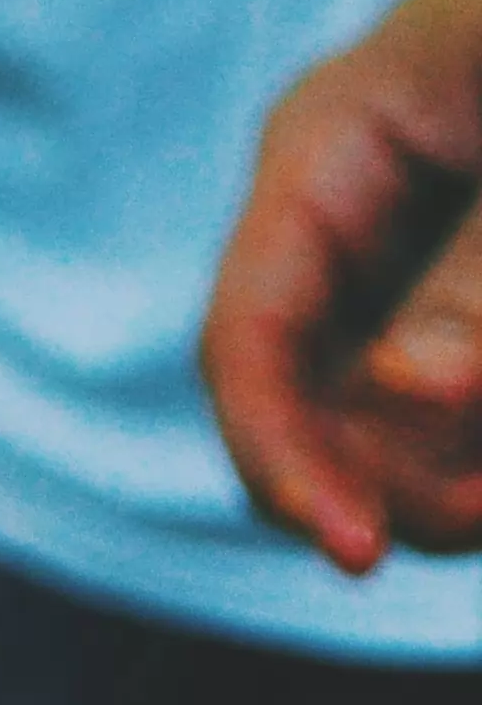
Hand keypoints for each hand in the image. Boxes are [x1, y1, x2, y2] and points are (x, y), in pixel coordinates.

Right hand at [204, 0, 481, 572]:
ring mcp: (410, 258)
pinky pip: (438, 406)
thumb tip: (412, 388)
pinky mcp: (462, 297)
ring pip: (380, 424)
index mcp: (328, 150)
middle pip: (303, 406)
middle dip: (382, 481)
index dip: (282, 457)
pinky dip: (464, 451)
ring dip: (438, 474)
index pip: (245, 339)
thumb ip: (473, 273)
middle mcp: (346, 219)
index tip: (358, 554)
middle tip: (479, 515)